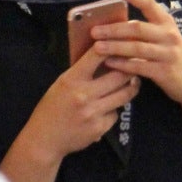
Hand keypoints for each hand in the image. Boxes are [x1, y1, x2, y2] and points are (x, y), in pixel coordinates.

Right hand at [21, 38, 139, 160]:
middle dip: (130, 69)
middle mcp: (84, 95)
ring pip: (123, 95)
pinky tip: (109, 108)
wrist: (44, 139)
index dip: (112, 46)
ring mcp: (93, 113)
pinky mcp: (100, 128)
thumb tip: (106, 58)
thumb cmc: (52, 107)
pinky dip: (114, 110)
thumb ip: (81, 73)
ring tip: (133, 82)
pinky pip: (116, 114)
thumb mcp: (61, 84)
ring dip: (130, 88)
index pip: (96, 56)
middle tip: (137, 64)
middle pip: (119, 76)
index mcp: (71, 80)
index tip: (122, 42)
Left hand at [89, 0, 181, 109]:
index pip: (150, 4)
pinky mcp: (165, 72)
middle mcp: (169, 35)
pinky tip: (109, 63)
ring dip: (114, 47)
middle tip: (94, 31)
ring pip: (136, 47)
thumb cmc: (173, 59)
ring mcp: (168, 53)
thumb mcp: (165, 40)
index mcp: (167, 23)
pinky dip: (123, 64)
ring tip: (96, 47)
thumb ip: (147, 32)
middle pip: (137, 28)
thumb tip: (114, 26)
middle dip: (113, 29)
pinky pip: (140, 66)